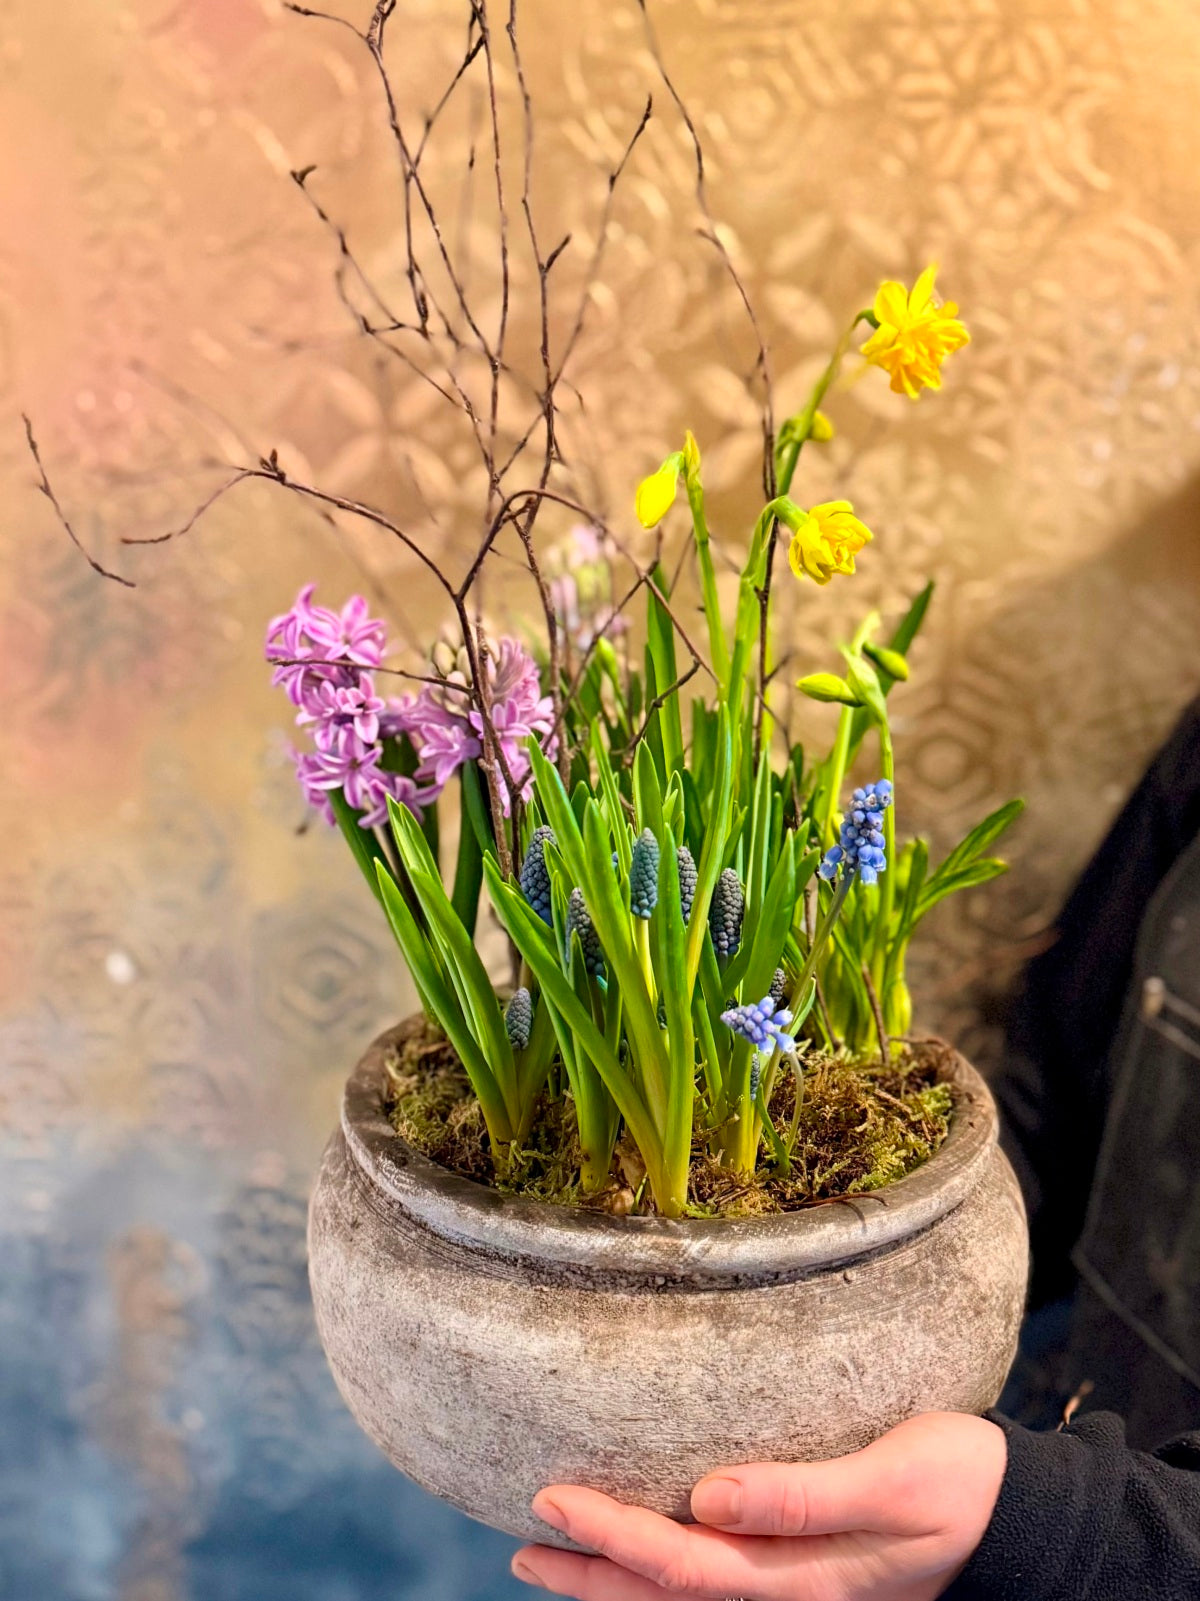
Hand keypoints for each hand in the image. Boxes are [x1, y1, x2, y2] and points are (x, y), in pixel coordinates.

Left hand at [512, 1411, 1005, 1599]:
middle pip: (668, 1594)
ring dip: (616, 1581)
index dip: (610, 1537)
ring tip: (555, 1558)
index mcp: (801, 1579)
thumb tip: (708, 1497)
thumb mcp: (892, 1483)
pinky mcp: (805, 1573)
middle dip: (591, 1573)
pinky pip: (716, 1583)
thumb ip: (801, 1496)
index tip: (549, 1499)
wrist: (1020, 1520)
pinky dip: (664, 1575)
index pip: (681, 1565)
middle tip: (523, 1545)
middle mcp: (788, 1595)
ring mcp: (796, 1592)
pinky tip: (641, 1555)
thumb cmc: (960, 1487)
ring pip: (686, 1598)